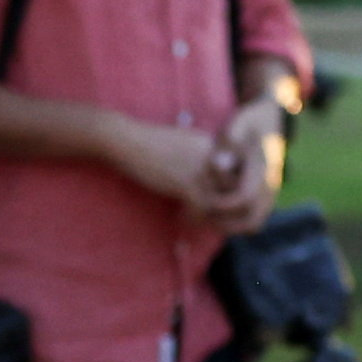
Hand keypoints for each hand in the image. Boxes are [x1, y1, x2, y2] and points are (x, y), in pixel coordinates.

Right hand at [103, 116, 227, 218]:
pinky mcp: (186, 182)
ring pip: (221, 201)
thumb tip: (198, 177)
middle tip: (210, 216)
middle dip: (223, 205)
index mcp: (212, 144)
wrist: (127, 140)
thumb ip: (195, 157)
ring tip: (197, 221)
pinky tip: (182, 220)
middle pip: (232, 187)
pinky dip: (194, 218)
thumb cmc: (146, 143)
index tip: (212, 200)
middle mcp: (212, 155)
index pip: (234, 171)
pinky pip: (202, 208)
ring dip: (211, 215)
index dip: (225, 190)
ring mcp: (201, 168)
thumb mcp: (179, 144)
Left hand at [195, 95, 290, 233]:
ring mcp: (271, 193)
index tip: (203, 200)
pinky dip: (235, 223)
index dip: (222, 205)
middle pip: (251, 221)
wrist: (270, 119)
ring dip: (229, 226)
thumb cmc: (249, 121)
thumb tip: (218, 164)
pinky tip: (214, 213)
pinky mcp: (266, 197)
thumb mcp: (239, 125)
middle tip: (200, 217)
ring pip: (252, 224)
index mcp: (263, 169)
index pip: (244, 199)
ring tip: (204, 218)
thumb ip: (228, 143)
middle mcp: (271, 185)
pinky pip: (253, 220)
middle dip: (224, 224)